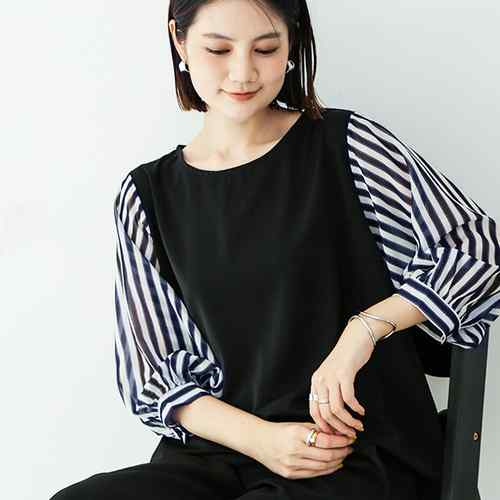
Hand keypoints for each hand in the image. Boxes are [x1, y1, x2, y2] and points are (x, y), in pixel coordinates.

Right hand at [252, 421, 354, 479]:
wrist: (258, 441)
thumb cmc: (279, 430)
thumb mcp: (297, 424)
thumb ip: (316, 428)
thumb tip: (337, 432)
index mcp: (296, 433)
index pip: (325, 440)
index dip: (340, 440)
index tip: (349, 438)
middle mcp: (294, 450)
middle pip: (326, 455)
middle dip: (342, 451)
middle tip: (350, 447)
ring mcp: (292, 464)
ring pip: (322, 466)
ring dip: (337, 461)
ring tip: (344, 455)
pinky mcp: (290, 474)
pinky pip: (313, 473)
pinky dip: (327, 470)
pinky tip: (334, 464)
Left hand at [309, 323, 374, 437]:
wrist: (355, 339)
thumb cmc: (346, 359)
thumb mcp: (331, 375)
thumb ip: (329, 392)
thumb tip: (333, 416)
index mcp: (315, 382)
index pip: (314, 411)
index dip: (324, 426)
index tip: (336, 435)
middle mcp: (320, 380)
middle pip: (325, 414)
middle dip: (338, 428)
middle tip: (350, 434)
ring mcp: (331, 377)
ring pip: (336, 409)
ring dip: (349, 422)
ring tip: (359, 426)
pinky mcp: (344, 374)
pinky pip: (348, 398)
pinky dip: (356, 408)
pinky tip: (362, 411)